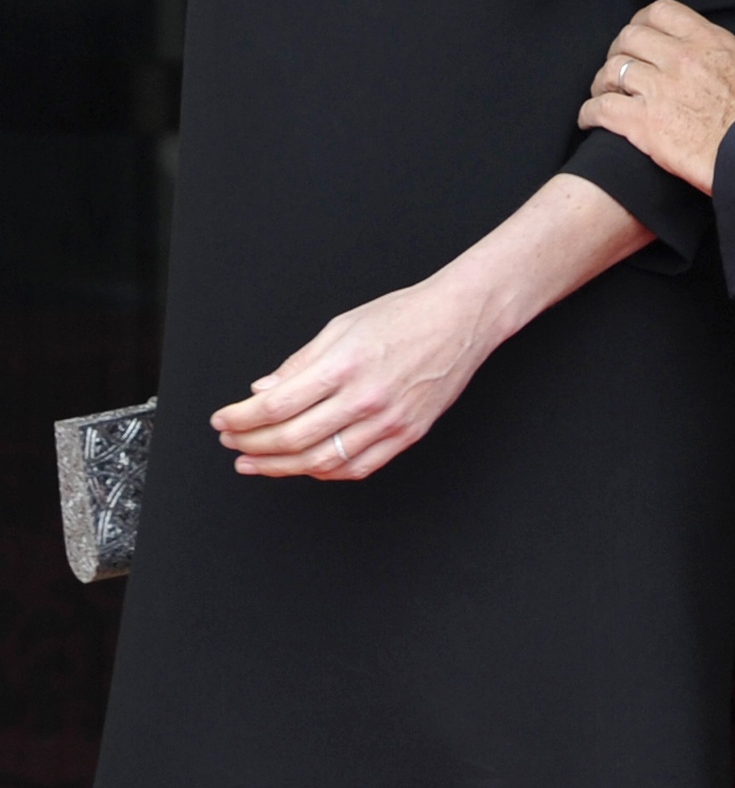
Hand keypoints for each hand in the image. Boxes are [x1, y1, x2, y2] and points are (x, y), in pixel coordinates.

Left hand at [211, 273, 499, 480]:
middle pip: (292, 437)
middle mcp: (365, 397)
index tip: (223, 421)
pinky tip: (304, 466)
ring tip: (256, 463)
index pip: (276, 405)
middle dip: (251, 444)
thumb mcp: (342, 326)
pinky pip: (356, 467)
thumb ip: (300, 363)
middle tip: (232, 443)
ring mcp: (388, 421)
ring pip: (321, 460)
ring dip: (280, 466)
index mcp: (343, 365)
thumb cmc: (404, 315)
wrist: (460, 320)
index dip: (241, 418)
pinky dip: (323, 472)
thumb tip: (263, 391)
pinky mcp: (406, 434)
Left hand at [580, 0, 734, 190]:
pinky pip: (601, 110)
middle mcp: (680, 58)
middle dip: (619, 50)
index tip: (642, 34)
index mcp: (710, 40)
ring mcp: (660, 90)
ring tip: (602, 94)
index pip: (661, 11)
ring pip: (611, 71)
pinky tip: (589, 121)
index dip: (644, 20)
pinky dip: (589, 114)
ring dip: (602, 82)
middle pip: (628, 37)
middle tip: (619, 67)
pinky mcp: (645, 126)